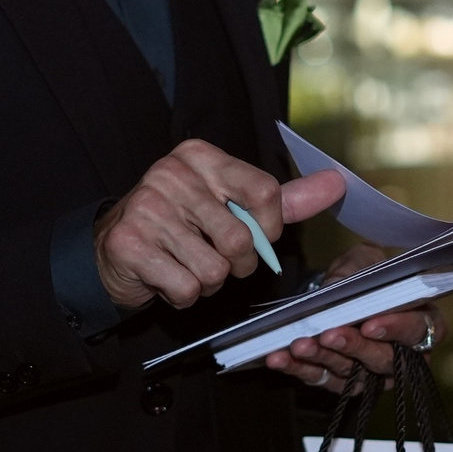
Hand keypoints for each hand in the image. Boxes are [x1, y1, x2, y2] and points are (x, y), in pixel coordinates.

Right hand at [95, 142, 347, 311]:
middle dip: (236, 264)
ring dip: (208, 282)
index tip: (255, 236)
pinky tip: (166, 276)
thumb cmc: (184, 226)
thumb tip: (337, 183)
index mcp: (201, 156)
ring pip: (214, 270)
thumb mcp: (231, 205)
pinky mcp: (129, 244)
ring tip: (187, 265)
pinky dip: (183, 295)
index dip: (268, 229)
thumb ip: (283, 200)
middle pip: (240, 239)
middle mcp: (171, 174)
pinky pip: (186, 288)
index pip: (264, 192)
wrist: (115, 250)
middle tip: (214, 257)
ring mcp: (147, 208)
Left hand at [264, 242, 444, 396]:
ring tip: (299, 344)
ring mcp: (372, 375)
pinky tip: (279, 358)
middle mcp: (402, 355)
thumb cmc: (363, 275)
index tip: (370, 324)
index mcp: (420, 322)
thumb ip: (357, 270)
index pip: (418, 331)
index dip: (397, 329)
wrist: (338, 291)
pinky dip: (298, 369)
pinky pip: (321, 380)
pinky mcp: (342, 384)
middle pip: (384, 359)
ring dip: (323, 358)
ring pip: (351, 374)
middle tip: (329, 334)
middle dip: (354, 347)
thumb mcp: (364, 260)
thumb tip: (339, 286)